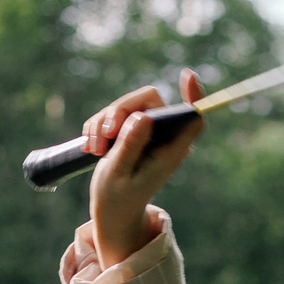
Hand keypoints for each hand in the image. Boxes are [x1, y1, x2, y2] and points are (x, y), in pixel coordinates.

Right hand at [82, 69, 204, 268]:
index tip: (186, 75)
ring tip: (94, 149)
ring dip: (103, 122)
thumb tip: (144, 117)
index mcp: (170, 151)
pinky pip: (114, 113)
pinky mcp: (131, 129)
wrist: (112, 208)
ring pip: (127, 105)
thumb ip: (131, 145)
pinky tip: (91, 146)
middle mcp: (162, 137)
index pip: (192, 117)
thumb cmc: (118, 196)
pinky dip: (98, 126)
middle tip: (103, 135)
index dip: (193, 96)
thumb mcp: (119, 172)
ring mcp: (147, 131)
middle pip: (149, 100)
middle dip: (120, 111)